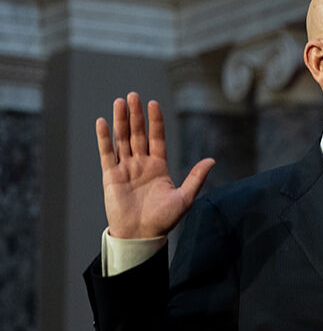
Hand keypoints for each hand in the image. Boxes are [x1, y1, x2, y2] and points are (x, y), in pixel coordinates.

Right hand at [97, 92, 214, 238]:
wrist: (141, 235)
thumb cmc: (163, 220)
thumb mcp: (185, 198)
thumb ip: (196, 178)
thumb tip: (211, 160)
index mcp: (159, 167)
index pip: (157, 138)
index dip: (155, 122)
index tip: (154, 103)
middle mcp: (141, 164)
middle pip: (138, 134)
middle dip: (136, 115)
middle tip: (133, 95)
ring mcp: (125, 168)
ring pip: (122, 139)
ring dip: (121, 121)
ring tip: (120, 102)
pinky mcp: (111, 176)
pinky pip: (107, 153)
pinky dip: (104, 138)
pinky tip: (103, 123)